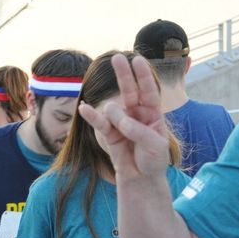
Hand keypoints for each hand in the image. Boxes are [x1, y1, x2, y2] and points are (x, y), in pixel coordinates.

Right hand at [78, 54, 171, 183]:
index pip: (148, 91)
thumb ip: (136, 129)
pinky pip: (100, 123)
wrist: (143, 180)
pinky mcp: (109, 134)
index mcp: (153, 113)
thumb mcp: (154, 145)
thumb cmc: (154, 161)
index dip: (143, 76)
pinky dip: (92, 116)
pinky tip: (84, 107)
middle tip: (116, 57)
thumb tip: (112, 113)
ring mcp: (121, 122)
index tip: (137, 60)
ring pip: (114, 110)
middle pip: (129, 91)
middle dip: (124, 75)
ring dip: (117, 119)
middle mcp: (136, 114)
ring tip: (122, 131)